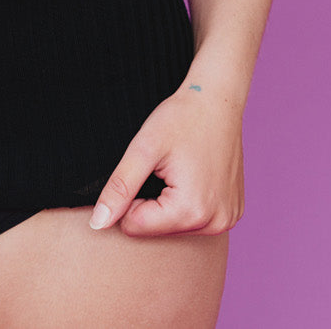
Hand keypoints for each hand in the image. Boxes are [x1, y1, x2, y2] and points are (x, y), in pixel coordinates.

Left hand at [89, 83, 244, 236]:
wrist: (217, 99)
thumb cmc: (182, 118)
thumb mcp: (144, 148)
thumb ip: (120, 187)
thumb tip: (98, 223)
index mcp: (191, 211)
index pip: (135, 225)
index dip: (131, 196)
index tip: (147, 169)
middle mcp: (214, 223)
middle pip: (157, 230)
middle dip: (152, 201)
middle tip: (166, 166)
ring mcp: (227, 219)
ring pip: (175, 227)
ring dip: (170, 202)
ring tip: (182, 168)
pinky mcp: (232, 212)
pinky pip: (197, 220)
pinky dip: (189, 201)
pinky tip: (197, 174)